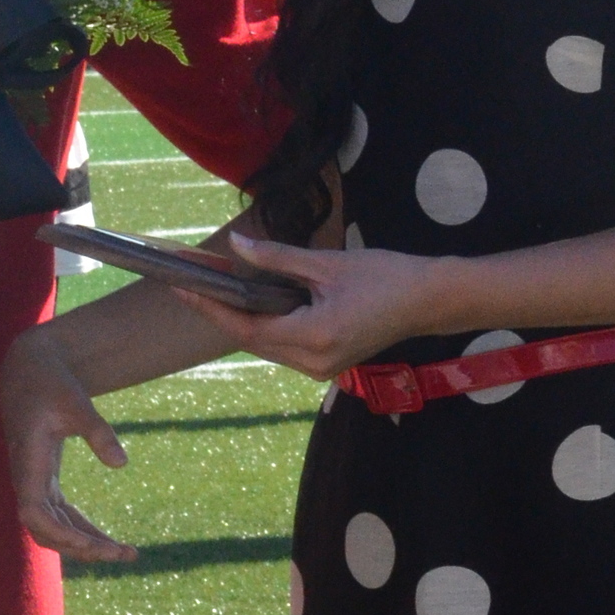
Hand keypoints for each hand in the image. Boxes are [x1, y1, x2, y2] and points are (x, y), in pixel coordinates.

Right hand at [0, 324, 135, 563]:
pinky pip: (62, 517)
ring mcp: (34, 483)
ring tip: (127, 553)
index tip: (92, 545)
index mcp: (27, 462)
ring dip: (87, 545)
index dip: (59, 533)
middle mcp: (27, 479)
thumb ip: (98, 431)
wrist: (29, 370)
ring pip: (56, 529)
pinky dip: (84, 530)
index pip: (33, 512)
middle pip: (47, 530)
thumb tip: (122, 464)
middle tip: (125, 554)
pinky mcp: (44, 481)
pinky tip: (110, 541)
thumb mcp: (76, 401)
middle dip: (83, 548)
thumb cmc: (50, 382)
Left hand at [172, 233, 451, 378]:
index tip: (182, 286)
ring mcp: (322, 369)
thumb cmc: (387, 277)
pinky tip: (255, 302)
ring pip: (268, 346)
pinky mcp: (329, 364)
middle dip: (222, 312)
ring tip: (218, 288)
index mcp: (313, 337)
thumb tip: (236, 246)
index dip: (211, 308)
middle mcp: (313, 363)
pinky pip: (286, 348)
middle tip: (195, 281)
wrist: (432, 301)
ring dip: (244, 320)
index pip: (247, 327)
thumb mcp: (328, 264)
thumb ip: (278, 258)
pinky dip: (267, 326)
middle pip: (253, 340)